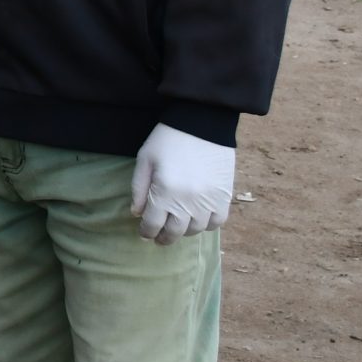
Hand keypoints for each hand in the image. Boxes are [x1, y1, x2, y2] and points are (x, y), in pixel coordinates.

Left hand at [129, 123, 235, 244]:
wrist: (202, 124)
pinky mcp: (224, 196)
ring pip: (196, 230)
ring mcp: (209, 201)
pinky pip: (217, 222)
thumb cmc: (168, 139)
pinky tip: (198, 219)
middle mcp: (188, 202)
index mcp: (165, 193)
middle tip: (158, 237)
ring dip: (184, 231)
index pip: (153, 225)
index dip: (146, 232)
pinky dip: (207, 225)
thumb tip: (137, 214)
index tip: (144, 233)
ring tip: (177, 226)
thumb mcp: (145, 160)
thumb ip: (139, 188)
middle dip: (164, 237)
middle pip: (175, 232)